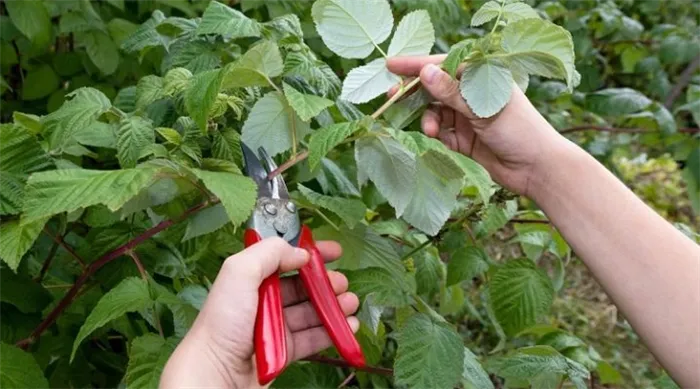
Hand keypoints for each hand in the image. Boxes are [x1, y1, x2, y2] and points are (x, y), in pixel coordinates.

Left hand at [160, 238, 359, 388]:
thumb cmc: (221, 325)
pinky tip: (347, 327)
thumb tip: (299, 251)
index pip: (284, 258)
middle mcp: (262, 301)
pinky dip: (332, 332)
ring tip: (351, 304)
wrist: (215, 375)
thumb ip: (268, 253)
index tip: (334, 252)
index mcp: (250, 279)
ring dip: (334, 306)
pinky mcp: (283, 352)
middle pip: (302, 286)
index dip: (310, 253)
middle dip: (326, 282)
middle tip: (343, 283)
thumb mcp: (239, 274)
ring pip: (311, 312)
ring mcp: (274, 328)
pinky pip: (312, 338)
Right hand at [387, 55, 564, 196]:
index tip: (391, 66)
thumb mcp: (482, 109)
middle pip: (435, 87)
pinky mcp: (463, 139)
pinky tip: (437, 138)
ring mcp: (467, 117)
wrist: (537, 168)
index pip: (444, 64)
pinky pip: (440, 132)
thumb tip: (425, 71)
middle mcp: (472, 94)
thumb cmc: (519, 130)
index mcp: (482, 77)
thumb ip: (451, 92)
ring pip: (435, 111)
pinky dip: (435, 134)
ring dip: (428, 119)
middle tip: (393, 98)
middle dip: (415, 93)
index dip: (417, 65)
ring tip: (431, 130)